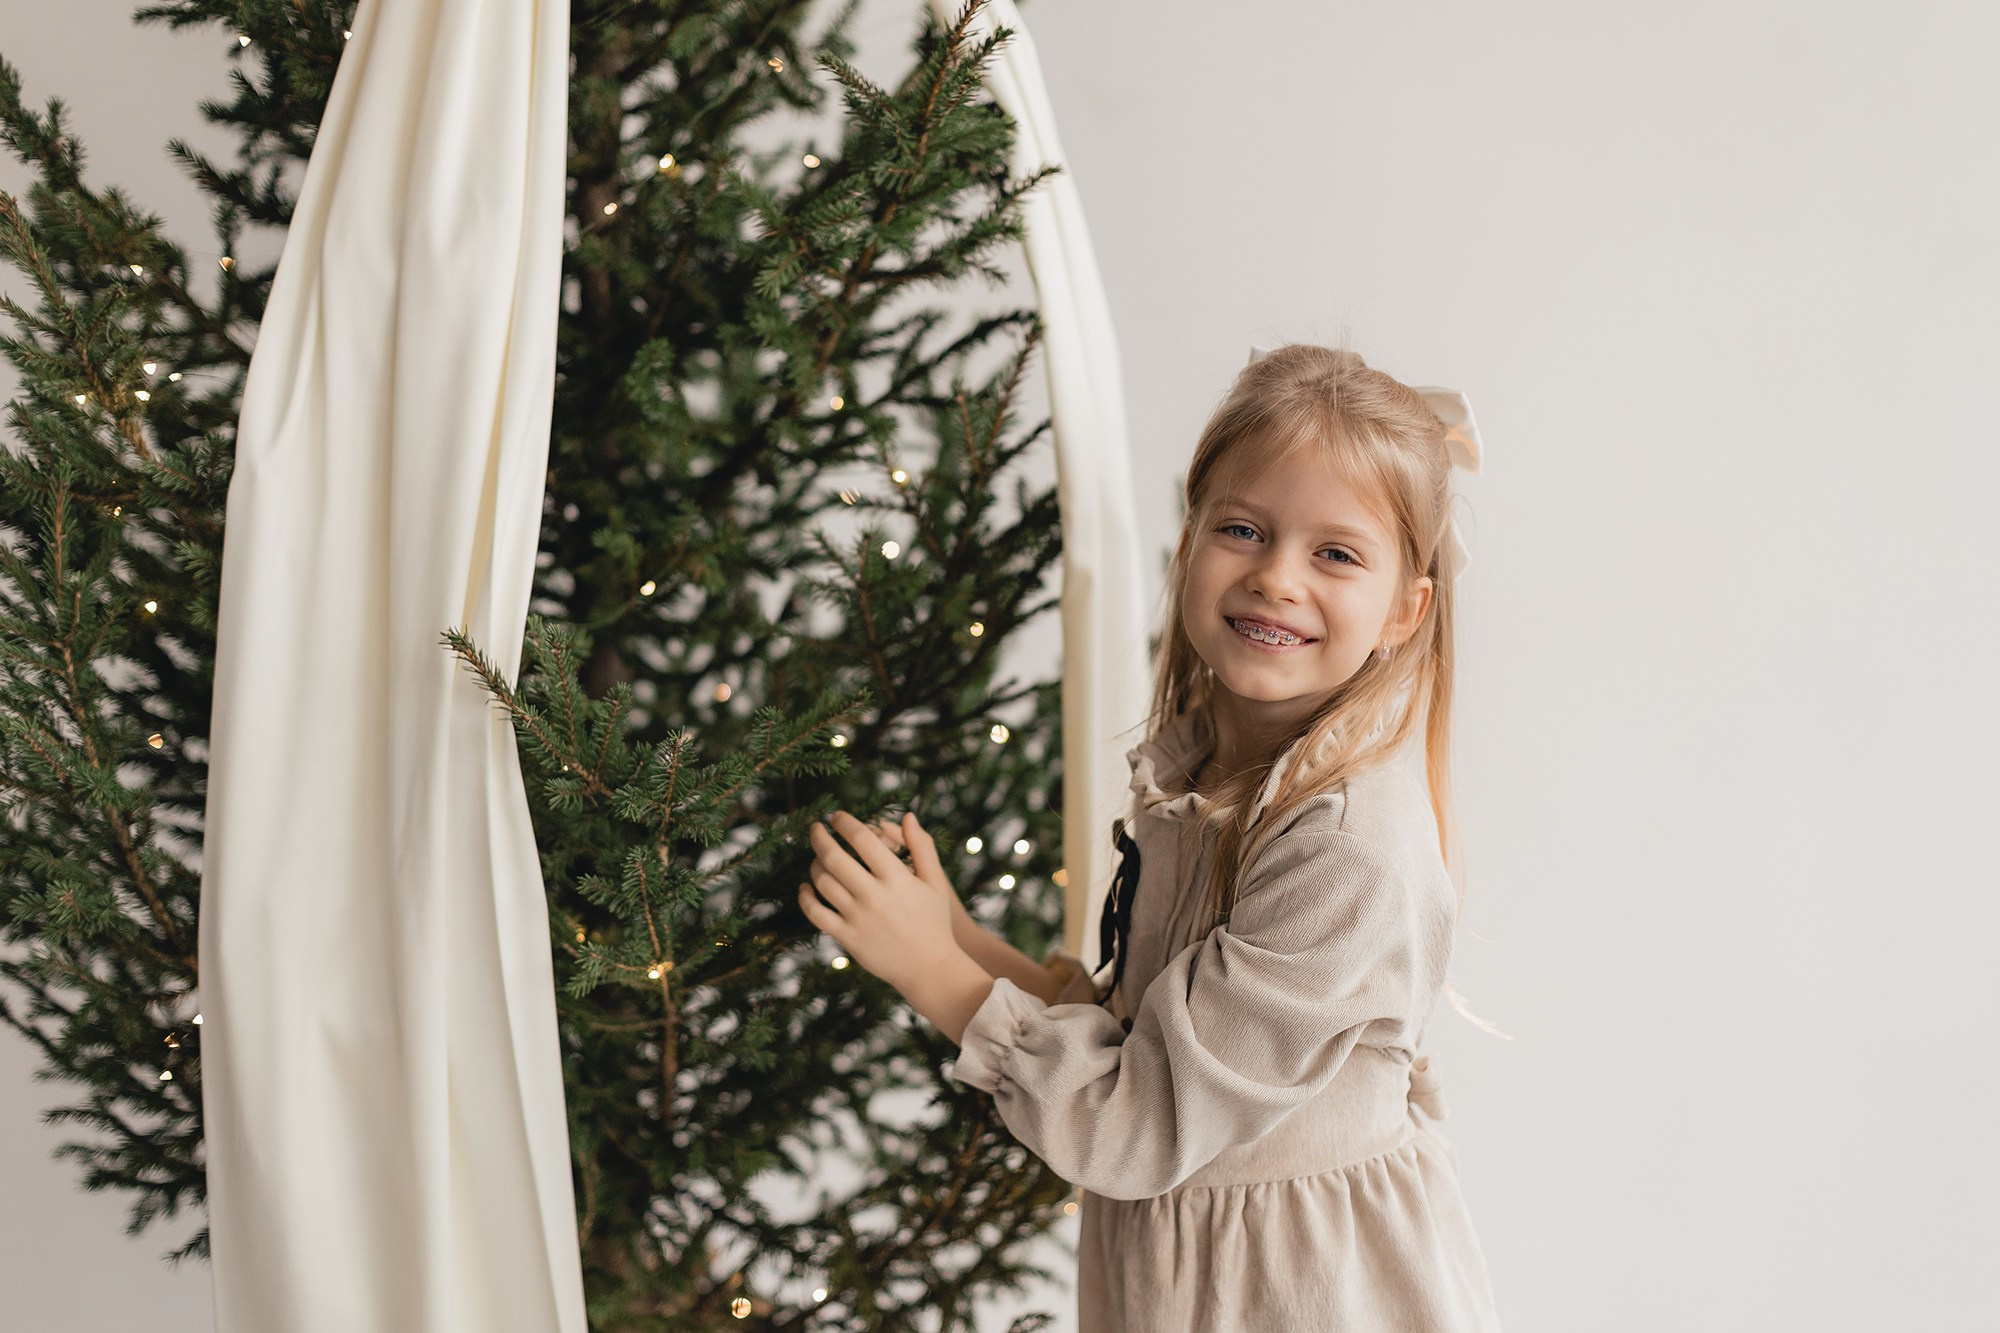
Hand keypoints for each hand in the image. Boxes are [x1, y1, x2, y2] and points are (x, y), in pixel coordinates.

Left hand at [799, 810, 961, 996]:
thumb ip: (922, 846)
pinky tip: (806, 887)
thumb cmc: (934, 922)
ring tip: (817, 857)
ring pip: (823, 882)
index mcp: (897, 878)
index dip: (845, 823)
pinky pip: (816, 914)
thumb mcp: (935, 882)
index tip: (836, 816)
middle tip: (816, 828)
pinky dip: (805, 898)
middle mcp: (874, 896)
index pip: (862, 839)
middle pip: (835, 857)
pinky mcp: (847, 937)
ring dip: (815, 864)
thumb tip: (907, 815)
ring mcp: (858, 917)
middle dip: (820, 837)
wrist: (929, 968)